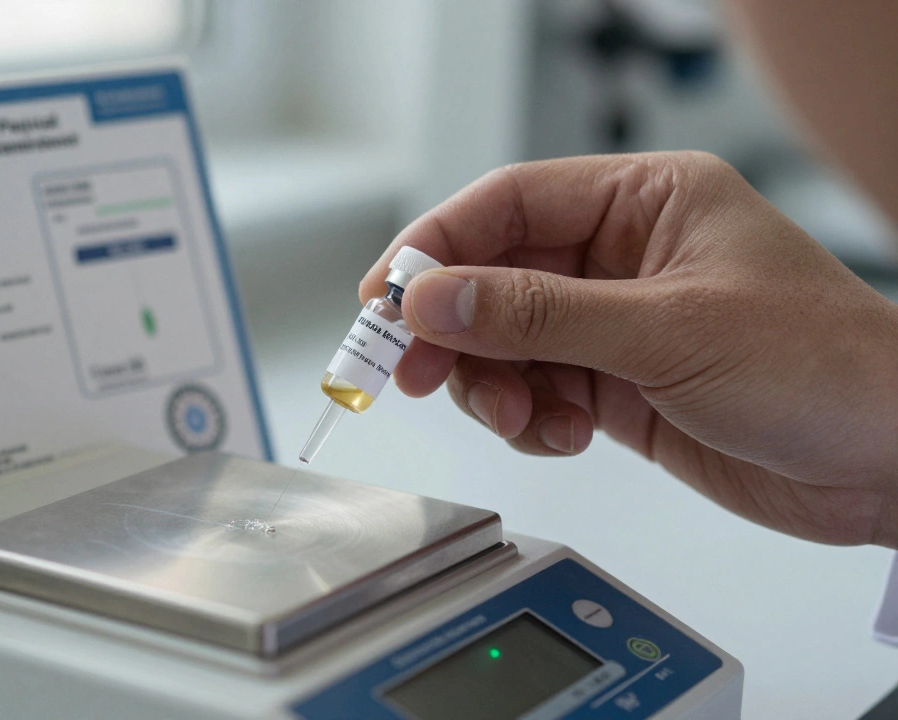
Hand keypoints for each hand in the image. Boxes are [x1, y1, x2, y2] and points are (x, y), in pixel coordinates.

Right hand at [361, 152, 897, 547]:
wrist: (891, 461)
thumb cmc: (823, 366)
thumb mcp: (668, 329)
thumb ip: (539, 314)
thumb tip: (434, 297)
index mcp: (644, 202)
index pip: (510, 204)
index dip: (436, 245)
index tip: (385, 296)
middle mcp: (624, 256)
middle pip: (495, 276)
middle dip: (454, 327)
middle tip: (412, 371)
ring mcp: (618, 322)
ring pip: (507, 341)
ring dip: (495, 383)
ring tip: (524, 417)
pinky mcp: (619, 384)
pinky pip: (538, 390)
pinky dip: (531, 418)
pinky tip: (564, 434)